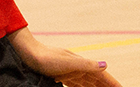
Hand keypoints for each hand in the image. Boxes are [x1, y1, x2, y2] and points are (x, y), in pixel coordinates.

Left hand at [8, 28, 122, 86]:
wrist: (28, 54)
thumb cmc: (47, 58)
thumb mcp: (68, 63)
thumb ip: (86, 65)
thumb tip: (105, 64)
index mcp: (81, 64)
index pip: (101, 75)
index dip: (111, 82)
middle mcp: (77, 67)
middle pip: (96, 79)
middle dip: (106, 86)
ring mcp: (69, 70)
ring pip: (86, 82)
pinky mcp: (60, 75)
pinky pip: (75, 83)